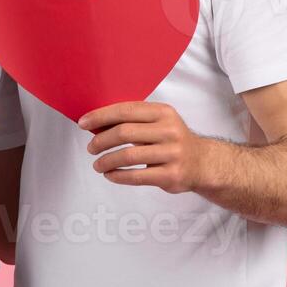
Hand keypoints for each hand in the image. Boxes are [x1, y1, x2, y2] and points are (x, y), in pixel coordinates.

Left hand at [79, 101, 205, 192]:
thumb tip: (97, 123)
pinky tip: (110, 175)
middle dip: (101, 141)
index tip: (83, 123)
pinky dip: (118, 176)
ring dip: (106, 161)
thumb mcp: (160, 122)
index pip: (126, 110)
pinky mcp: (171, 175)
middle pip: (124, 133)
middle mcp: (170, 131)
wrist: (203, 163)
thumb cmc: (172, 140)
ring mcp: (172, 154)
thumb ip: (134, 120)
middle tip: (91, 148)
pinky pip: (137, 176)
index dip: (101, 116)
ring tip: (97, 165)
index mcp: (163, 112)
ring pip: (128, 156)